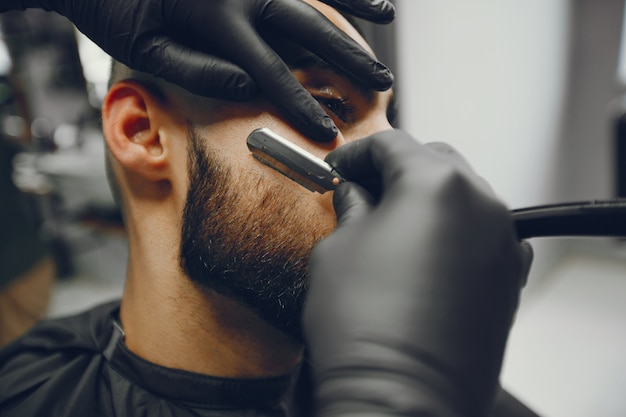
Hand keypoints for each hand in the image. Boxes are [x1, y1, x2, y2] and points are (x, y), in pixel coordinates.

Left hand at [2, 0, 393, 141]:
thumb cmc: (116, 9)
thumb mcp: (147, 50)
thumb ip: (200, 72)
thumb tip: (250, 88)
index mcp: (216, 18)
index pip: (271, 71)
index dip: (302, 105)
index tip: (328, 133)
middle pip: (307, 27)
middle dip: (348, 58)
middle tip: (381, 82)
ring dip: (350, 7)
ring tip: (386, 19)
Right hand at [303, 130, 532, 415]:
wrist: (402, 396)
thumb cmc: (364, 324)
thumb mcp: (337, 249)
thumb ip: (349, 208)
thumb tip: (354, 194)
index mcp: (434, 182)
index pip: (391, 144)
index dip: (356, 153)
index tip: (339, 169)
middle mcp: (480, 202)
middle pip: (435, 160)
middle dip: (398, 169)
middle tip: (365, 190)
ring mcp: (502, 240)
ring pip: (464, 194)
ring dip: (429, 198)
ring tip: (395, 224)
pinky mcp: (510, 276)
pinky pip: (484, 233)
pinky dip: (457, 229)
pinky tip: (429, 252)